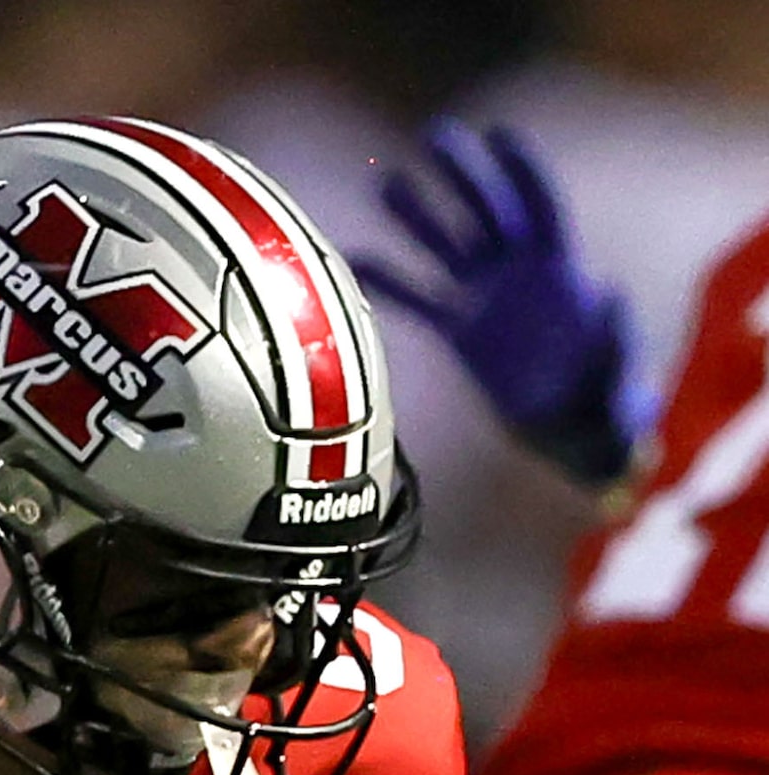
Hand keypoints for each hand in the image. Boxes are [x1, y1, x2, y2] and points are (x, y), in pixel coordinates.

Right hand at [353, 120, 650, 485]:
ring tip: (387, 185)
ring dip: (418, 216)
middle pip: (487, 212)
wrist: (573, 436)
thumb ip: (620, 343)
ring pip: (447, 246)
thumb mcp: (621, 382)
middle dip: (463, 174)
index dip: (522, 171)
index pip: (540, 208)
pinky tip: (355, 257)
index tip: (498, 135)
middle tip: (434, 136)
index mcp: (562, 275)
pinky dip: (389, 280)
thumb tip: (613, 294)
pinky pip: (418, 300)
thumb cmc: (606, 410)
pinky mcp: (460, 333)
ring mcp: (486, 300)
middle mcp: (519, 276)